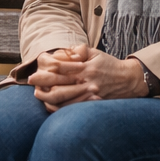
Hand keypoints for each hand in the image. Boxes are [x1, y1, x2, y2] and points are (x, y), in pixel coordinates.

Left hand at [28, 45, 147, 111]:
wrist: (129, 80)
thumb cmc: (109, 65)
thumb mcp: (96, 53)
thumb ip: (79, 52)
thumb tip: (63, 52)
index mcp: (85, 68)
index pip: (61, 67)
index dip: (46, 67)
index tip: (36, 67)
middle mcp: (86, 82)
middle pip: (59, 84)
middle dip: (42, 83)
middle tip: (30, 81)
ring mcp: (89, 95)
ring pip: (64, 99)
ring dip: (48, 97)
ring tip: (38, 94)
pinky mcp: (92, 103)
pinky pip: (73, 108)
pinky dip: (60, 108)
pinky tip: (50, 105)